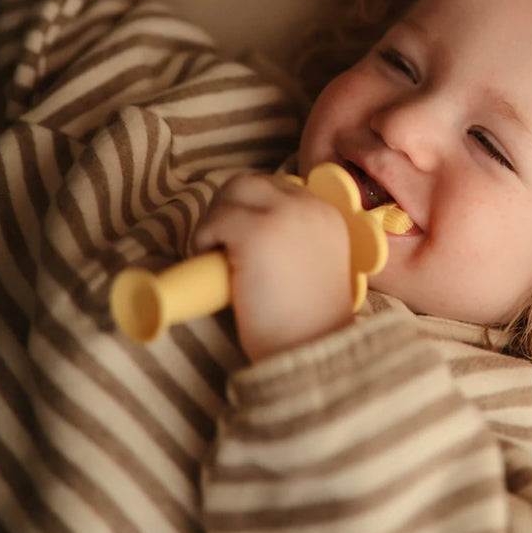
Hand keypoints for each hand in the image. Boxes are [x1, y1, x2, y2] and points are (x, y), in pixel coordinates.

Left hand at [192, 174, 353, 360]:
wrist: (312, 349)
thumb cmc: (307, 321)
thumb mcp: (314, 265)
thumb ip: (295, 239)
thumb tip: (245, 230)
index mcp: (327, 214)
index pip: (276, 188)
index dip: (251, 210)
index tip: (242, 241)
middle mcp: (309, 206)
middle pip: (249, 183)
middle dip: (229, 210)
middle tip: (225, 249)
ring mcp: (282, 215)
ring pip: (229, 194)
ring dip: (216, 224)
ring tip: (223, 261)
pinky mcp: (254, 231)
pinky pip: (213, 222)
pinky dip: (204, 242)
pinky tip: (220, 270)